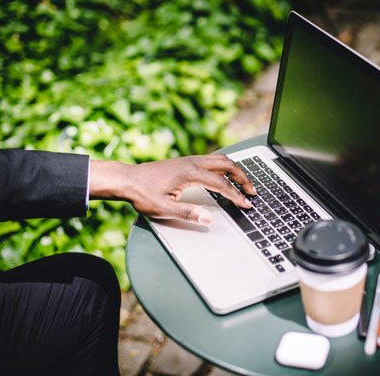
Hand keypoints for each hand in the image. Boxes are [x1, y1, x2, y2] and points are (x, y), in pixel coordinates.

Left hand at [89, 155, 255, 224]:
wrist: (127, 179)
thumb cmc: (142, 194)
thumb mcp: (164, 209)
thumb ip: (188, 214)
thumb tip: (209, 220)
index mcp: (190, 173)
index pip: (222, 184)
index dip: (237, 195)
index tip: (247, 204)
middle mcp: (193, 162)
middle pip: (228, 165)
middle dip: (243, 178)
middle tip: (252, 192)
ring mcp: (190, 159)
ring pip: (221, 160)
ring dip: (236, 170)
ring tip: (244, 184)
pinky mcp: (186, 161)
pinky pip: (213, 160)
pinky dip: (226, 167)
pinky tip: (226, 176)